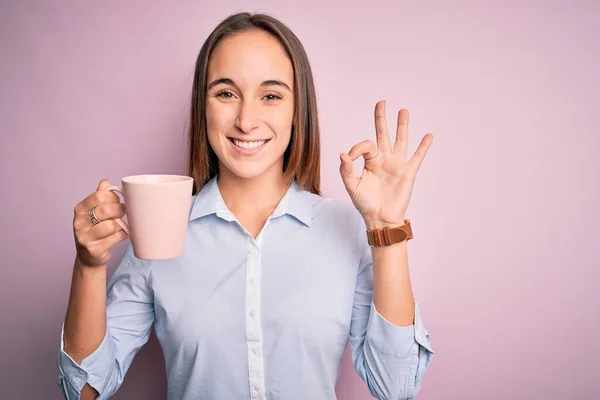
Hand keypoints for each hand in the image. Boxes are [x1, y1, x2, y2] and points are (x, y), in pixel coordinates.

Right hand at [73, 180, 127, 266]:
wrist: (89, 256)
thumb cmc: (95, 230)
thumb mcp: (93, 212)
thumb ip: (99, 196)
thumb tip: (105, 182)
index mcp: (80, 209)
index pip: (100, 196)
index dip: (114, 197)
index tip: (118, 201)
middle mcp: (79, 222)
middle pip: (107, 210)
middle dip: (120, 210)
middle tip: (122, 213)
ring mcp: (84, 237)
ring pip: (112, 225)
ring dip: (121, 225)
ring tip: (120, 226)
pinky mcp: (94, 249)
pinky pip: (116, 237)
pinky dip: (122, 235)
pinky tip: (120, 235)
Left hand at [339, 101, 433, 228]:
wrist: (380, 219)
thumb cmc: (365, 204)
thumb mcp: (351, 186)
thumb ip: (346, 170)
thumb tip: (342, 154)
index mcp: (370, 161)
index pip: (365, 145)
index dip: (357, 148)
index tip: (350, 157)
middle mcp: (384, 159)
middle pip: (383, 134)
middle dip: (381, 118)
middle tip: (381, 102)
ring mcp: (397, 165)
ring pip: (401, 140)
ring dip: (402, 126)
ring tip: (403, 111)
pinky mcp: (408, 172)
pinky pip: (417, 157)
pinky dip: (423, 146)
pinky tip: (429, 135)